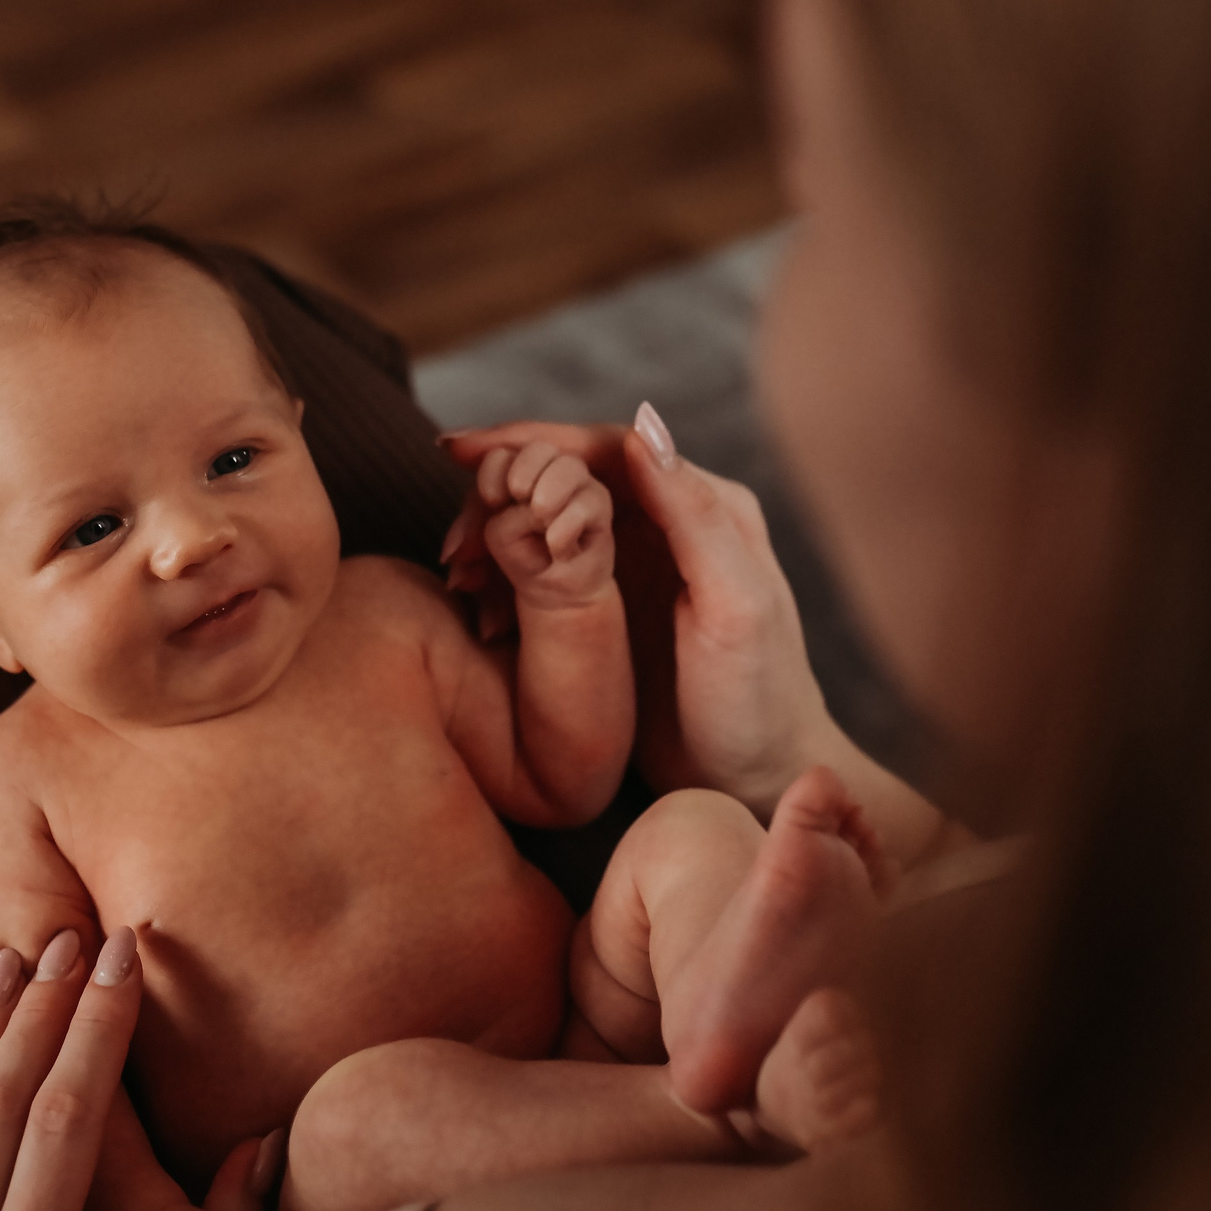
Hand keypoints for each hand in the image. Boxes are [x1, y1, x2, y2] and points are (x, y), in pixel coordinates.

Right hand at [440, 406, 832, 810]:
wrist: (757, 782)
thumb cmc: (758, 700)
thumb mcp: (736, 607)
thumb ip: (695, 518)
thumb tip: (643, 428)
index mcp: (706, 508)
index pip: (608, 449)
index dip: (533, 442)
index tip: (465, 453)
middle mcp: (670, 525)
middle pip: (568, 478)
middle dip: (501, 493)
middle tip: (452, 533)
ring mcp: (637, 567)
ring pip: (550, 521)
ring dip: (496, 535)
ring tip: (454, 570)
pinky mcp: (612, 611)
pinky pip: (546, 569)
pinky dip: (505, 576)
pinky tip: (473, 601)